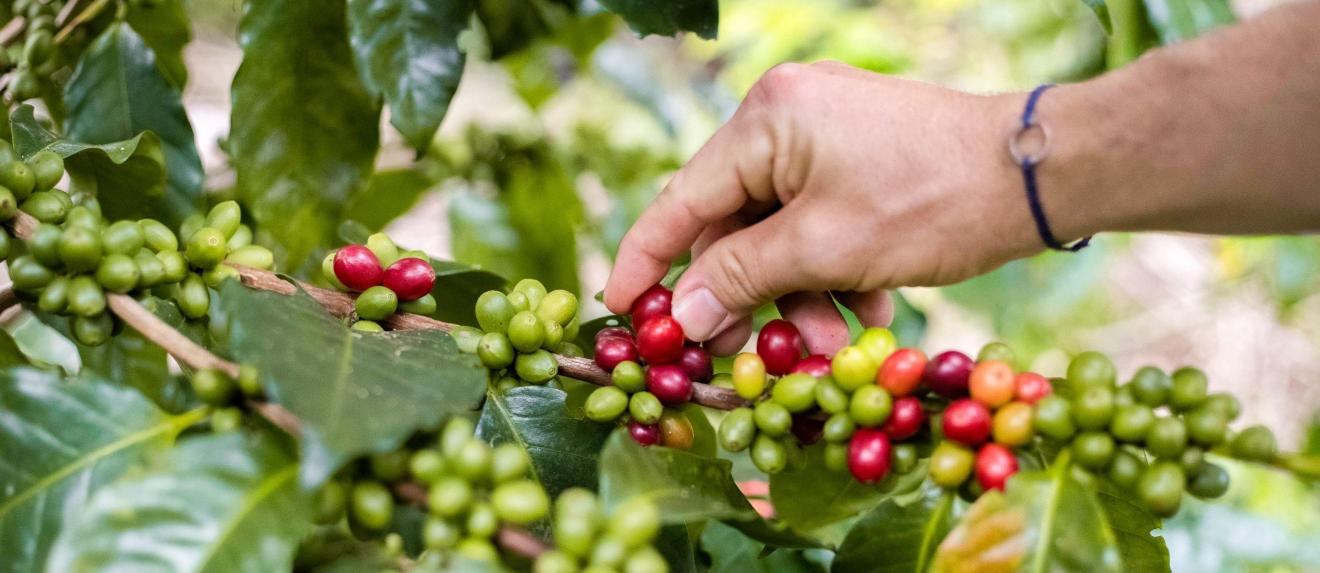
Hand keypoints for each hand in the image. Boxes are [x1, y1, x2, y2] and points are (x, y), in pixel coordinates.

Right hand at [604, 62, 1038, 354]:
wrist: (1041, 174)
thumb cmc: (931, 203)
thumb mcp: (824, 250)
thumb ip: (740, 278)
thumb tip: (679, 313)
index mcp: (767, 120)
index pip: (682, 199)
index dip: (646, 260)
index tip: (620, 311)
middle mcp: (788, 116)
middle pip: (734, 224)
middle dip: (749, 297)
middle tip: (749, 358)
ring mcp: (827, 133)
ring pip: (781, 232)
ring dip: (799, 295)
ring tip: (832, 345)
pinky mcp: (860, 156)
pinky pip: (820, 220)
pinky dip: (833, 270)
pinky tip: (869, 306)